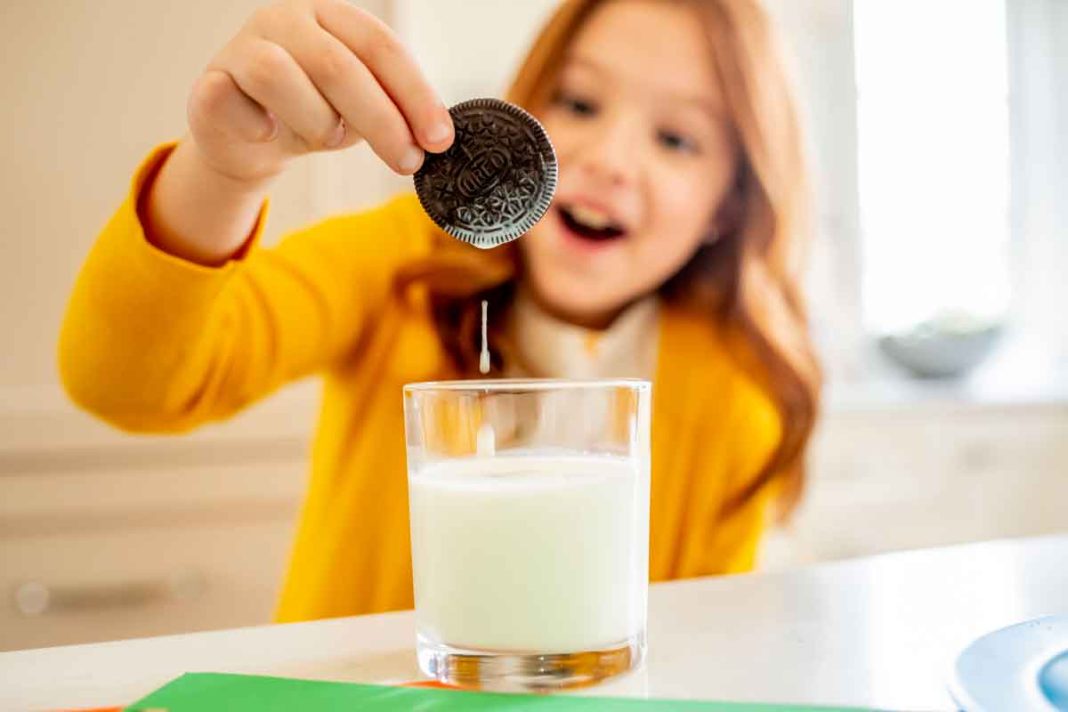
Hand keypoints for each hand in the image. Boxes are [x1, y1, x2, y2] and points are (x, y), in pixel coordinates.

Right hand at [187, 0, 453, 184]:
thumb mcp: (361, 111)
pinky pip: (232, 101)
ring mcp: (242, 45)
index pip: (381, 46)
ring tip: (326, 139)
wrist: (248, 140)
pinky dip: (259, 125)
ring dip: (317, 121)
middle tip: (407, 162)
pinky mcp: (209, 82)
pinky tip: (269, 133)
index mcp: (333, 16)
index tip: (440, 138)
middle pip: (339, 65)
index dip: (415, 94)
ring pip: (280, 75)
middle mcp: (286, 18)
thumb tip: (433, 138)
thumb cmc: (312, 115)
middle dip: (382, 121)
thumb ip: (393, 113)